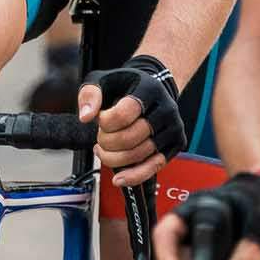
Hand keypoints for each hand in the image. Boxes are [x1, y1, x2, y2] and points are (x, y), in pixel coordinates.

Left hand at [78, 54, 185, 188]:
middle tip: (100, 137)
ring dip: (114, 158)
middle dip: (107, 142)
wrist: (152, 89)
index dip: (105, 122)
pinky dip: (134, 176)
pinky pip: (153, 167)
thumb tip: (86, 117)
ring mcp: (173, 129)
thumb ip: (90, 94)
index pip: (124, 114)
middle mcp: (166, 109)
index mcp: (149, 89)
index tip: (99, 119)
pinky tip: (119, 178)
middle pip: (131, 138)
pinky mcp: (174, 146)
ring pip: (140, 154)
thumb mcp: (104, 80)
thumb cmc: (127, 86)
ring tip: (104, 150)